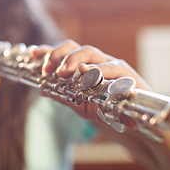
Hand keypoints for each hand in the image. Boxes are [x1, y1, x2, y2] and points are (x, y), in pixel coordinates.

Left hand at [32, 40, 151, 122]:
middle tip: (48, 68)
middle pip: (76, 47)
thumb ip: (64, 95)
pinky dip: (99, 69)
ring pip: (92, 52)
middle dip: (59, 54)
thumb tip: (43, 89)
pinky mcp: (127, 75)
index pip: (65, 53)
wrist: (136, 122)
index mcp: (85, 66)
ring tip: (63, 71)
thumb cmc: (109, 109)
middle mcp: (97, 62)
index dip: (49, 51)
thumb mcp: (80, 104)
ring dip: (74, 59)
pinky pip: (113, 68)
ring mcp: (112, 66)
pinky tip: (87, 72)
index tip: (34, 54)